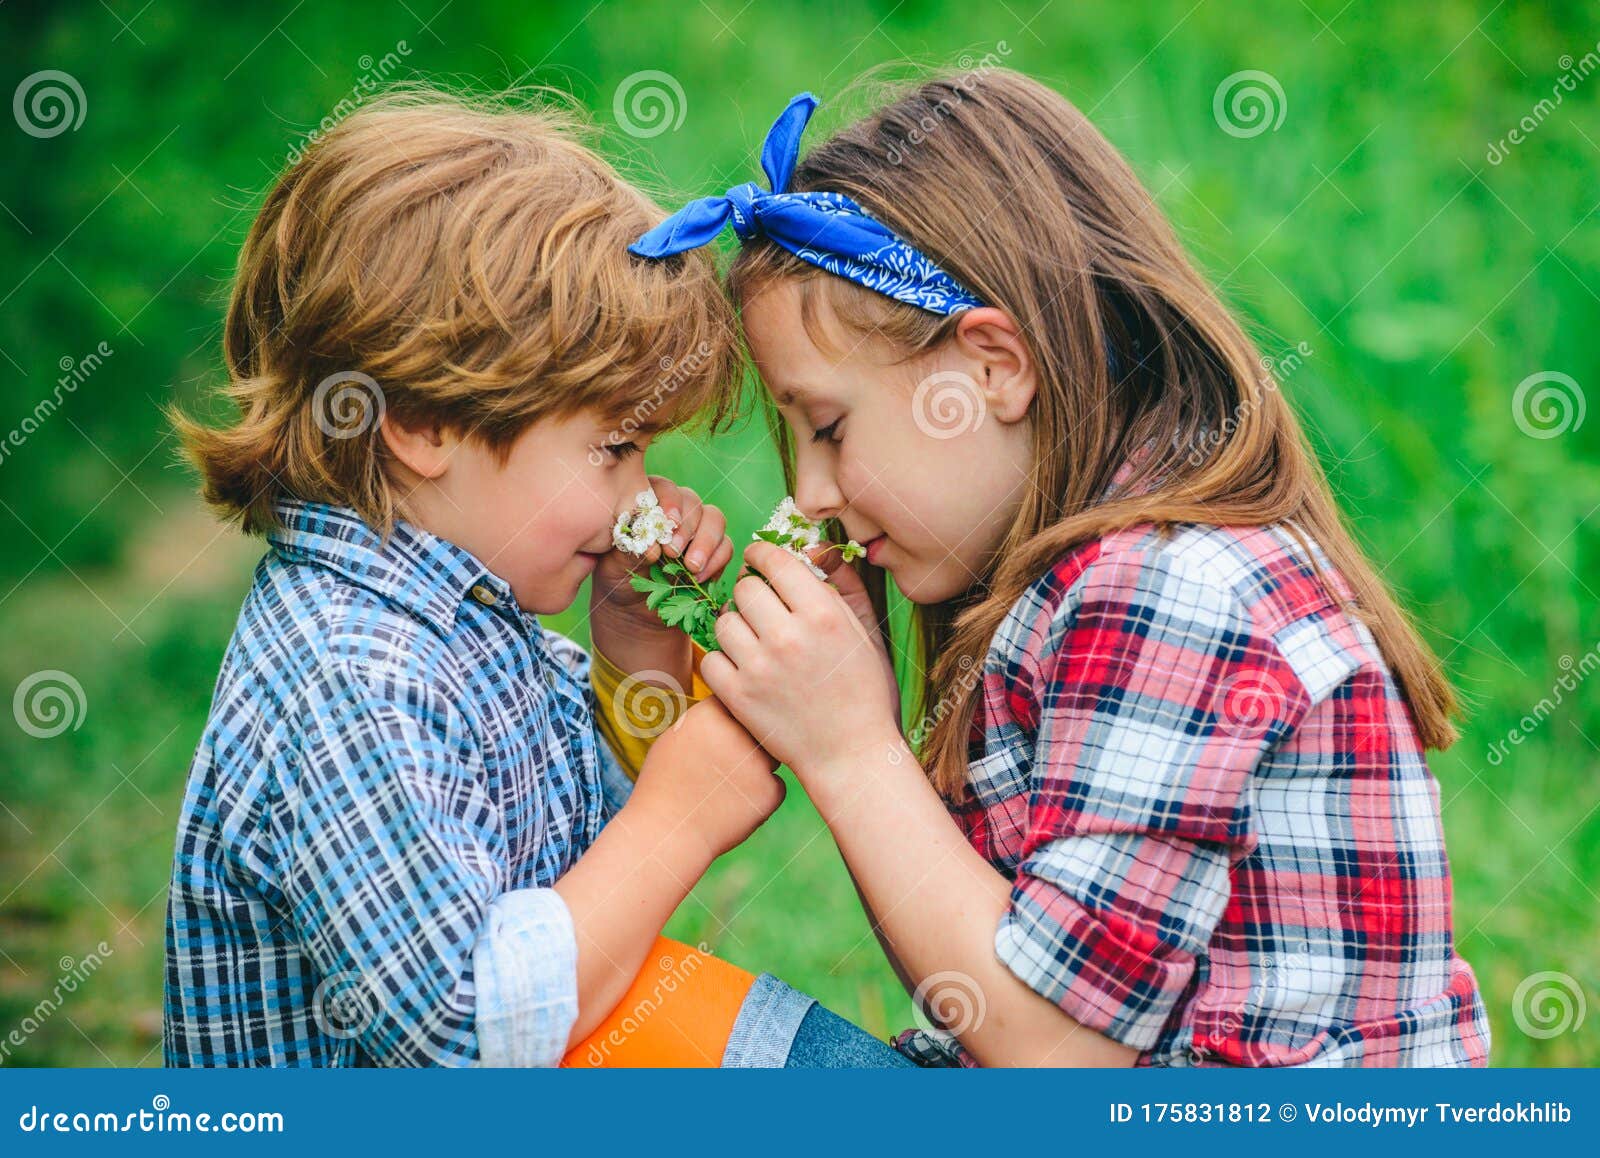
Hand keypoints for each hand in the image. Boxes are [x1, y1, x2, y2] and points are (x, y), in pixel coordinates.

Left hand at [591, 477, 733, 627]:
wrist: (633, 604)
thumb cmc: (619, 575)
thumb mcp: (614, 563)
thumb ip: (630, 550)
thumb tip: (653, 548)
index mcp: (649, 501)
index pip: (665, 488)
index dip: (670, 502)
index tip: (669, 523)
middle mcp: (677, 509)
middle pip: (693, 502)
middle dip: (687, 528)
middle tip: (674, 553)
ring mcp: (699, 528)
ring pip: (715, 520)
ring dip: (706, 542)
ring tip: (691, 567)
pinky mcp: (714, 550)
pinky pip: (726, 546)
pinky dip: (716, 561)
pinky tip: (698, 578)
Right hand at [625, 698, 783, 861]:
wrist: (667, 831)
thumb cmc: (664, 784)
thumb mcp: (675, 737)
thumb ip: (705, 719)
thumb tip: (729, 706)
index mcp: (712, 713)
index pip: (739, 701)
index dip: (734, 718)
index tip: (722, 735)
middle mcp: (738, 732)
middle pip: (759, 726)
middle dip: (748, 743)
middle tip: (726, 766)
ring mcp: (758, 761)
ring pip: (771, 756)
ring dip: (757, 767)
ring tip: (726, 787)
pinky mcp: (770, 790)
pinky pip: (774, 786)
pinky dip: (760, 796)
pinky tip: (734, 807)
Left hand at [701, 541, 902, 786]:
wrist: (851, 757)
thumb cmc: (865, 692)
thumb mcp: (866, 633)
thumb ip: (843, 585)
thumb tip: (814, 547)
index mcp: (822, 615)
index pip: (775, 562)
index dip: (761, 554)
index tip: (757, 558)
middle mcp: (788, 636)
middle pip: (745, 588)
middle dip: (750, 591)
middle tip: (759, 605)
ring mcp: (759, 668)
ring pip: (723, 620)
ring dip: (735, 624)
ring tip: (751, 638)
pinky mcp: (739, 697)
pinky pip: (712, 658)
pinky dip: (724, 659)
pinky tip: (742, 665)